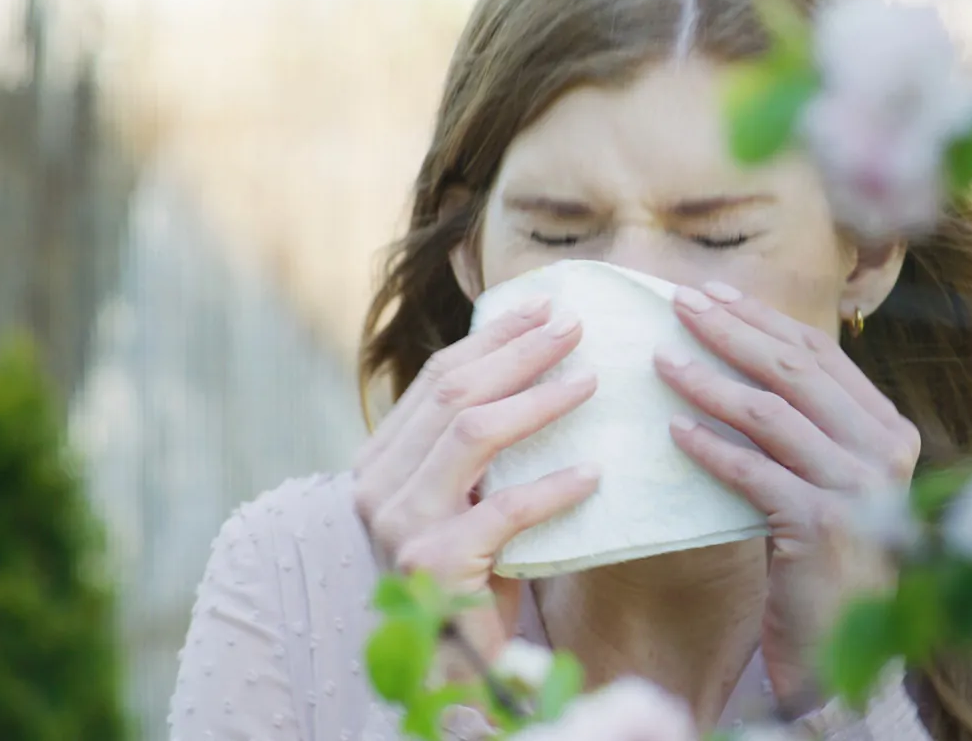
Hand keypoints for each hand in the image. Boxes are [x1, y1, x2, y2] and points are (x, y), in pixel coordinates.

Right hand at [353, 298, 600, 672]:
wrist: (457, 663)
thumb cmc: (474, 570)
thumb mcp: (466, 496)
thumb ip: (476, 444)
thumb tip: (536, 358)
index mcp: (380, 461)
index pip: (438, 378)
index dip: (493, 338)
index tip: (545, 308)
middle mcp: (378, 487)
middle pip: (454, 394)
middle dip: (519, 352)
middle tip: (576, 328)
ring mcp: (400, 525)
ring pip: (473, 434)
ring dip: (538, 401)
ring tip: (590, 383)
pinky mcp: (435, 564)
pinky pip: (504, 509)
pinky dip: (553, 487)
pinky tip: (593, 473)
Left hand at [653, 281, 920, 710]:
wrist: (840, 649)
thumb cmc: (822, 560)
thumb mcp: (828, 481)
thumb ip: (807, 426)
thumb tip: (742, 351)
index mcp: (889, 430)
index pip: (821, 355)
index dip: (765, 319)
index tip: (714, 294)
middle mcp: (884, 451)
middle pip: (796, 370)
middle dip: (732, 331)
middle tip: (678, 306)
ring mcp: (858, 488)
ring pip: (771, 413)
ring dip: (709, 381)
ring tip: (661, 362)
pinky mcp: (822, 527)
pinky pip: (753, 471)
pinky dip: (711, 447)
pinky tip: (673, 430)